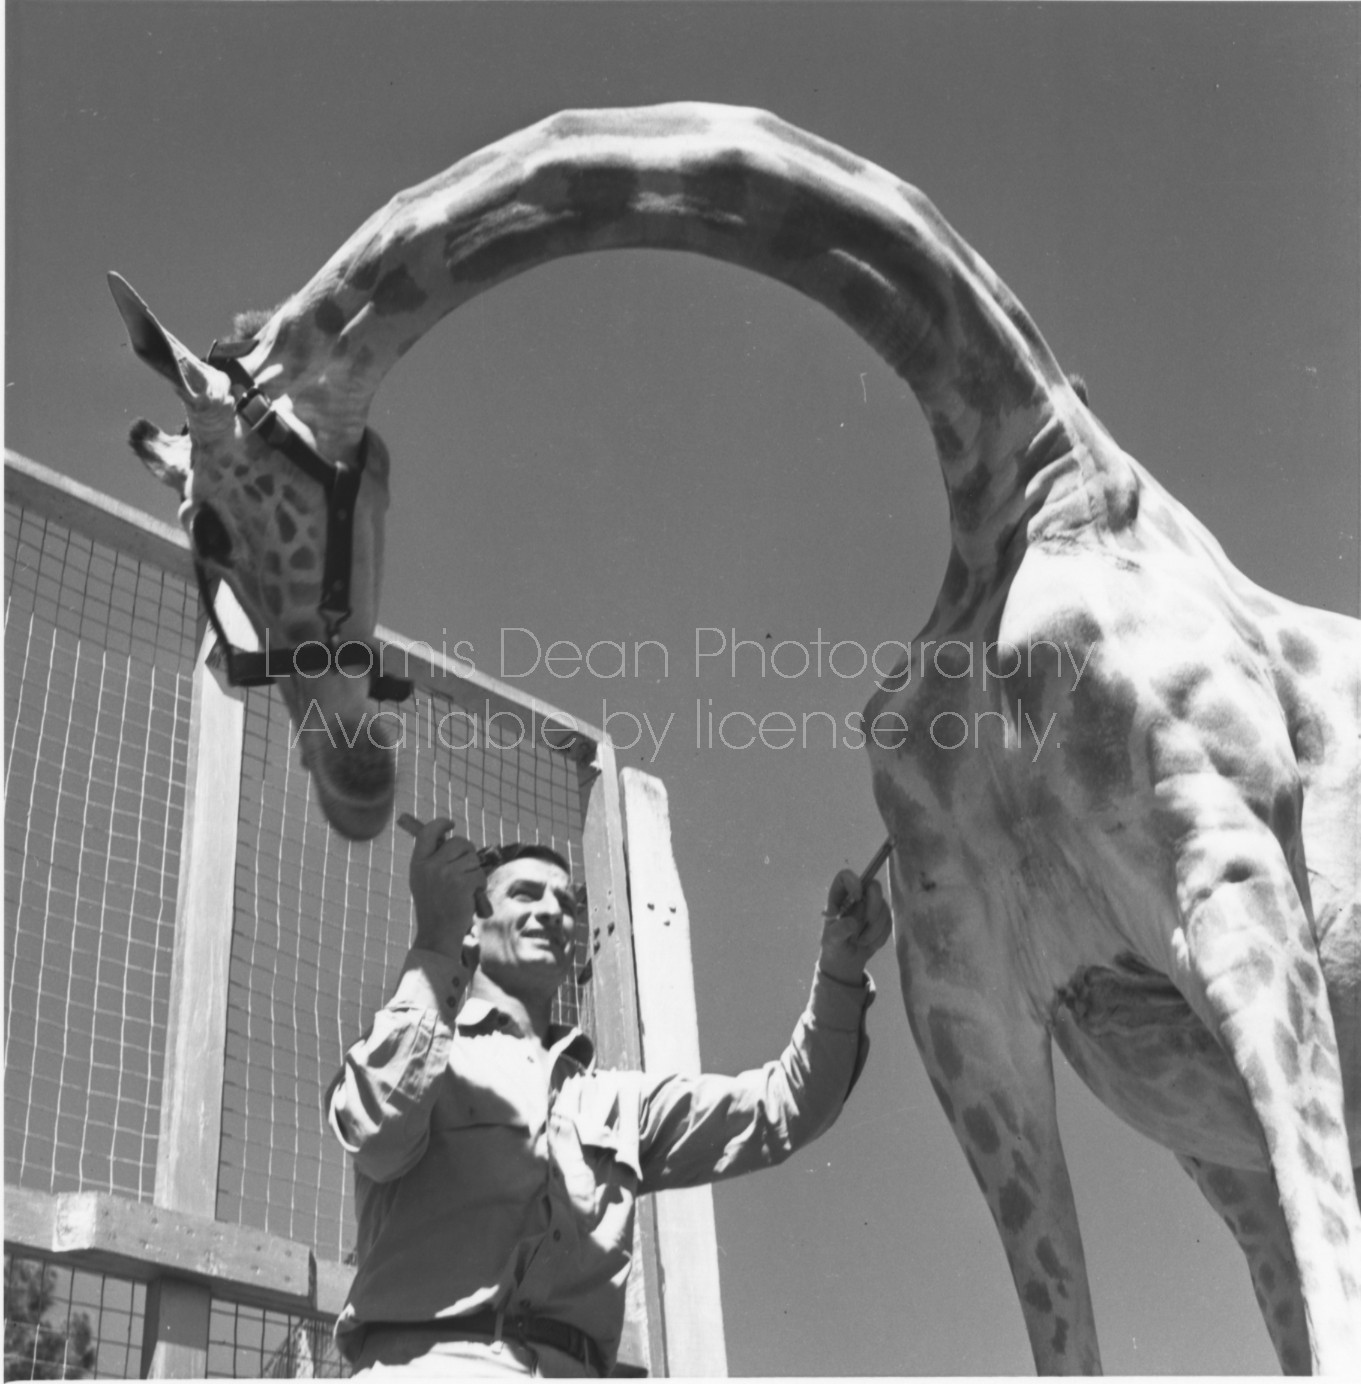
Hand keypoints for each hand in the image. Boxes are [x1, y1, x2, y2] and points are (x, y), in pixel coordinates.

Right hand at [408, 818, 488, 967]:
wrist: (438, 935)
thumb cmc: (435, 907)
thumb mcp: (424, 880)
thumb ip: (431, 858)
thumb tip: (441, 834)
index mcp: (417, 864)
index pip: (427, 832)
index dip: (441, 823)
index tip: (450, 823)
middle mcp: (430, 866)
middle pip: (459, 842)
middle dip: (467, 853)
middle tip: (464, 870)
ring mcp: (446, 874)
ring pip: (473, 858)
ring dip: (474, 872)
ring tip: (463, 890)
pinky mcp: (462, 883)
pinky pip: (479, 874)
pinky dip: (479, 886)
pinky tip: (469, 899)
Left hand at [818, 868, 891, 983]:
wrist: (846, 962)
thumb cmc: (834, 946)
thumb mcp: (831, 941)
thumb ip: (838, 931)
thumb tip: (852, 923)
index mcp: (838, 897)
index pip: (845, 877)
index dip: (854, 881)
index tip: (858, 897)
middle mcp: (856, 898)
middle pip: (873, 887)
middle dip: (873, 906)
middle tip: (868, 922)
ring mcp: (871, 906)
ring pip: (883, 907)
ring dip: (874, 928)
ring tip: (861, 941)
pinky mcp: (882, 918)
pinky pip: (889, 921)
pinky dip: (880, 935)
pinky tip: (869, 943)